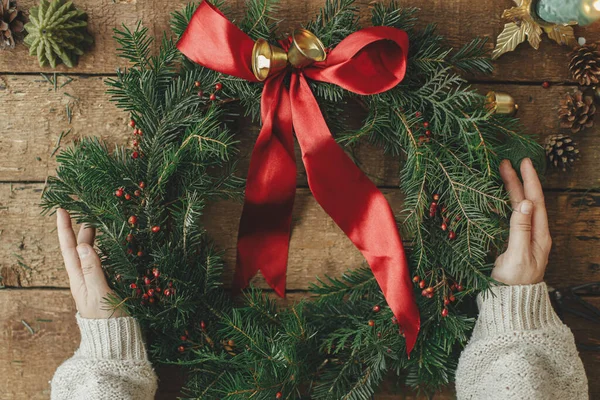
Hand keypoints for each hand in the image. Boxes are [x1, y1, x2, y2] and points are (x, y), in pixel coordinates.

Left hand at [57, 208, 124, 317]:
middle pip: (80, 248)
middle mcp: (85, 277)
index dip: (65, 228)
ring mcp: (96, 281)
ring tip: (97, 223)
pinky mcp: (109, 285)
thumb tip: (82, 245)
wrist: (116, 339)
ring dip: (94, 238)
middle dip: (82, 228)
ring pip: (93, 254)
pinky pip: (104, 262)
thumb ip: (92, 269)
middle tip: (86, 210)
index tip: (62, 209)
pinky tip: (112, 245)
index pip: (69, 248)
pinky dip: (106, 249)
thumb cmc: (107, 319)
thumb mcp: (99, 293)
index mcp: (79, 278)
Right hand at [493, 158, 551, 285]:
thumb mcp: (517, 256)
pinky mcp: (512, 242)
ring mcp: (523, 238)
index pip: (535, 201)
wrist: (510, 304)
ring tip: (503, 173)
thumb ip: (519, 229)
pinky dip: (505, 202)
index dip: (529, 181)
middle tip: (508, 162)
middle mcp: (533, 233)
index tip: (523, 162)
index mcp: (539, 236)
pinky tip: (500, 196)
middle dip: (519, 181)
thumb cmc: (514, 283)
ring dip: (512, 189)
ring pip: (519, 207)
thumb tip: (525, 202)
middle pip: (527, 201)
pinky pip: (511, 216)